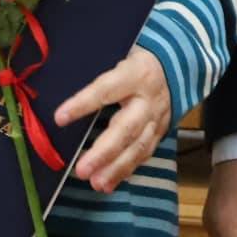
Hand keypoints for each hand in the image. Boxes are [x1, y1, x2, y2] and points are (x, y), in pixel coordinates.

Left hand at [52, 46, 171, 192]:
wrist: (177, 65)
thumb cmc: (136, 59)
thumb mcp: (120, 53)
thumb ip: (98, 69)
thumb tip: (59, 84)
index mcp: (135, 73)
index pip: (106, 89)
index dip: (83, 103)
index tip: (59, 118)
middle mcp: (148, 98)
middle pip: (126, 128)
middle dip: (104, 152)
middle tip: (82, 170)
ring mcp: (157, 118)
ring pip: (138, 146)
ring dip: (116, 168)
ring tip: (95, 183)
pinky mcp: (160, 132)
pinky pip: (144, 154)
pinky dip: (126, 170)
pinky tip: (109, 183)